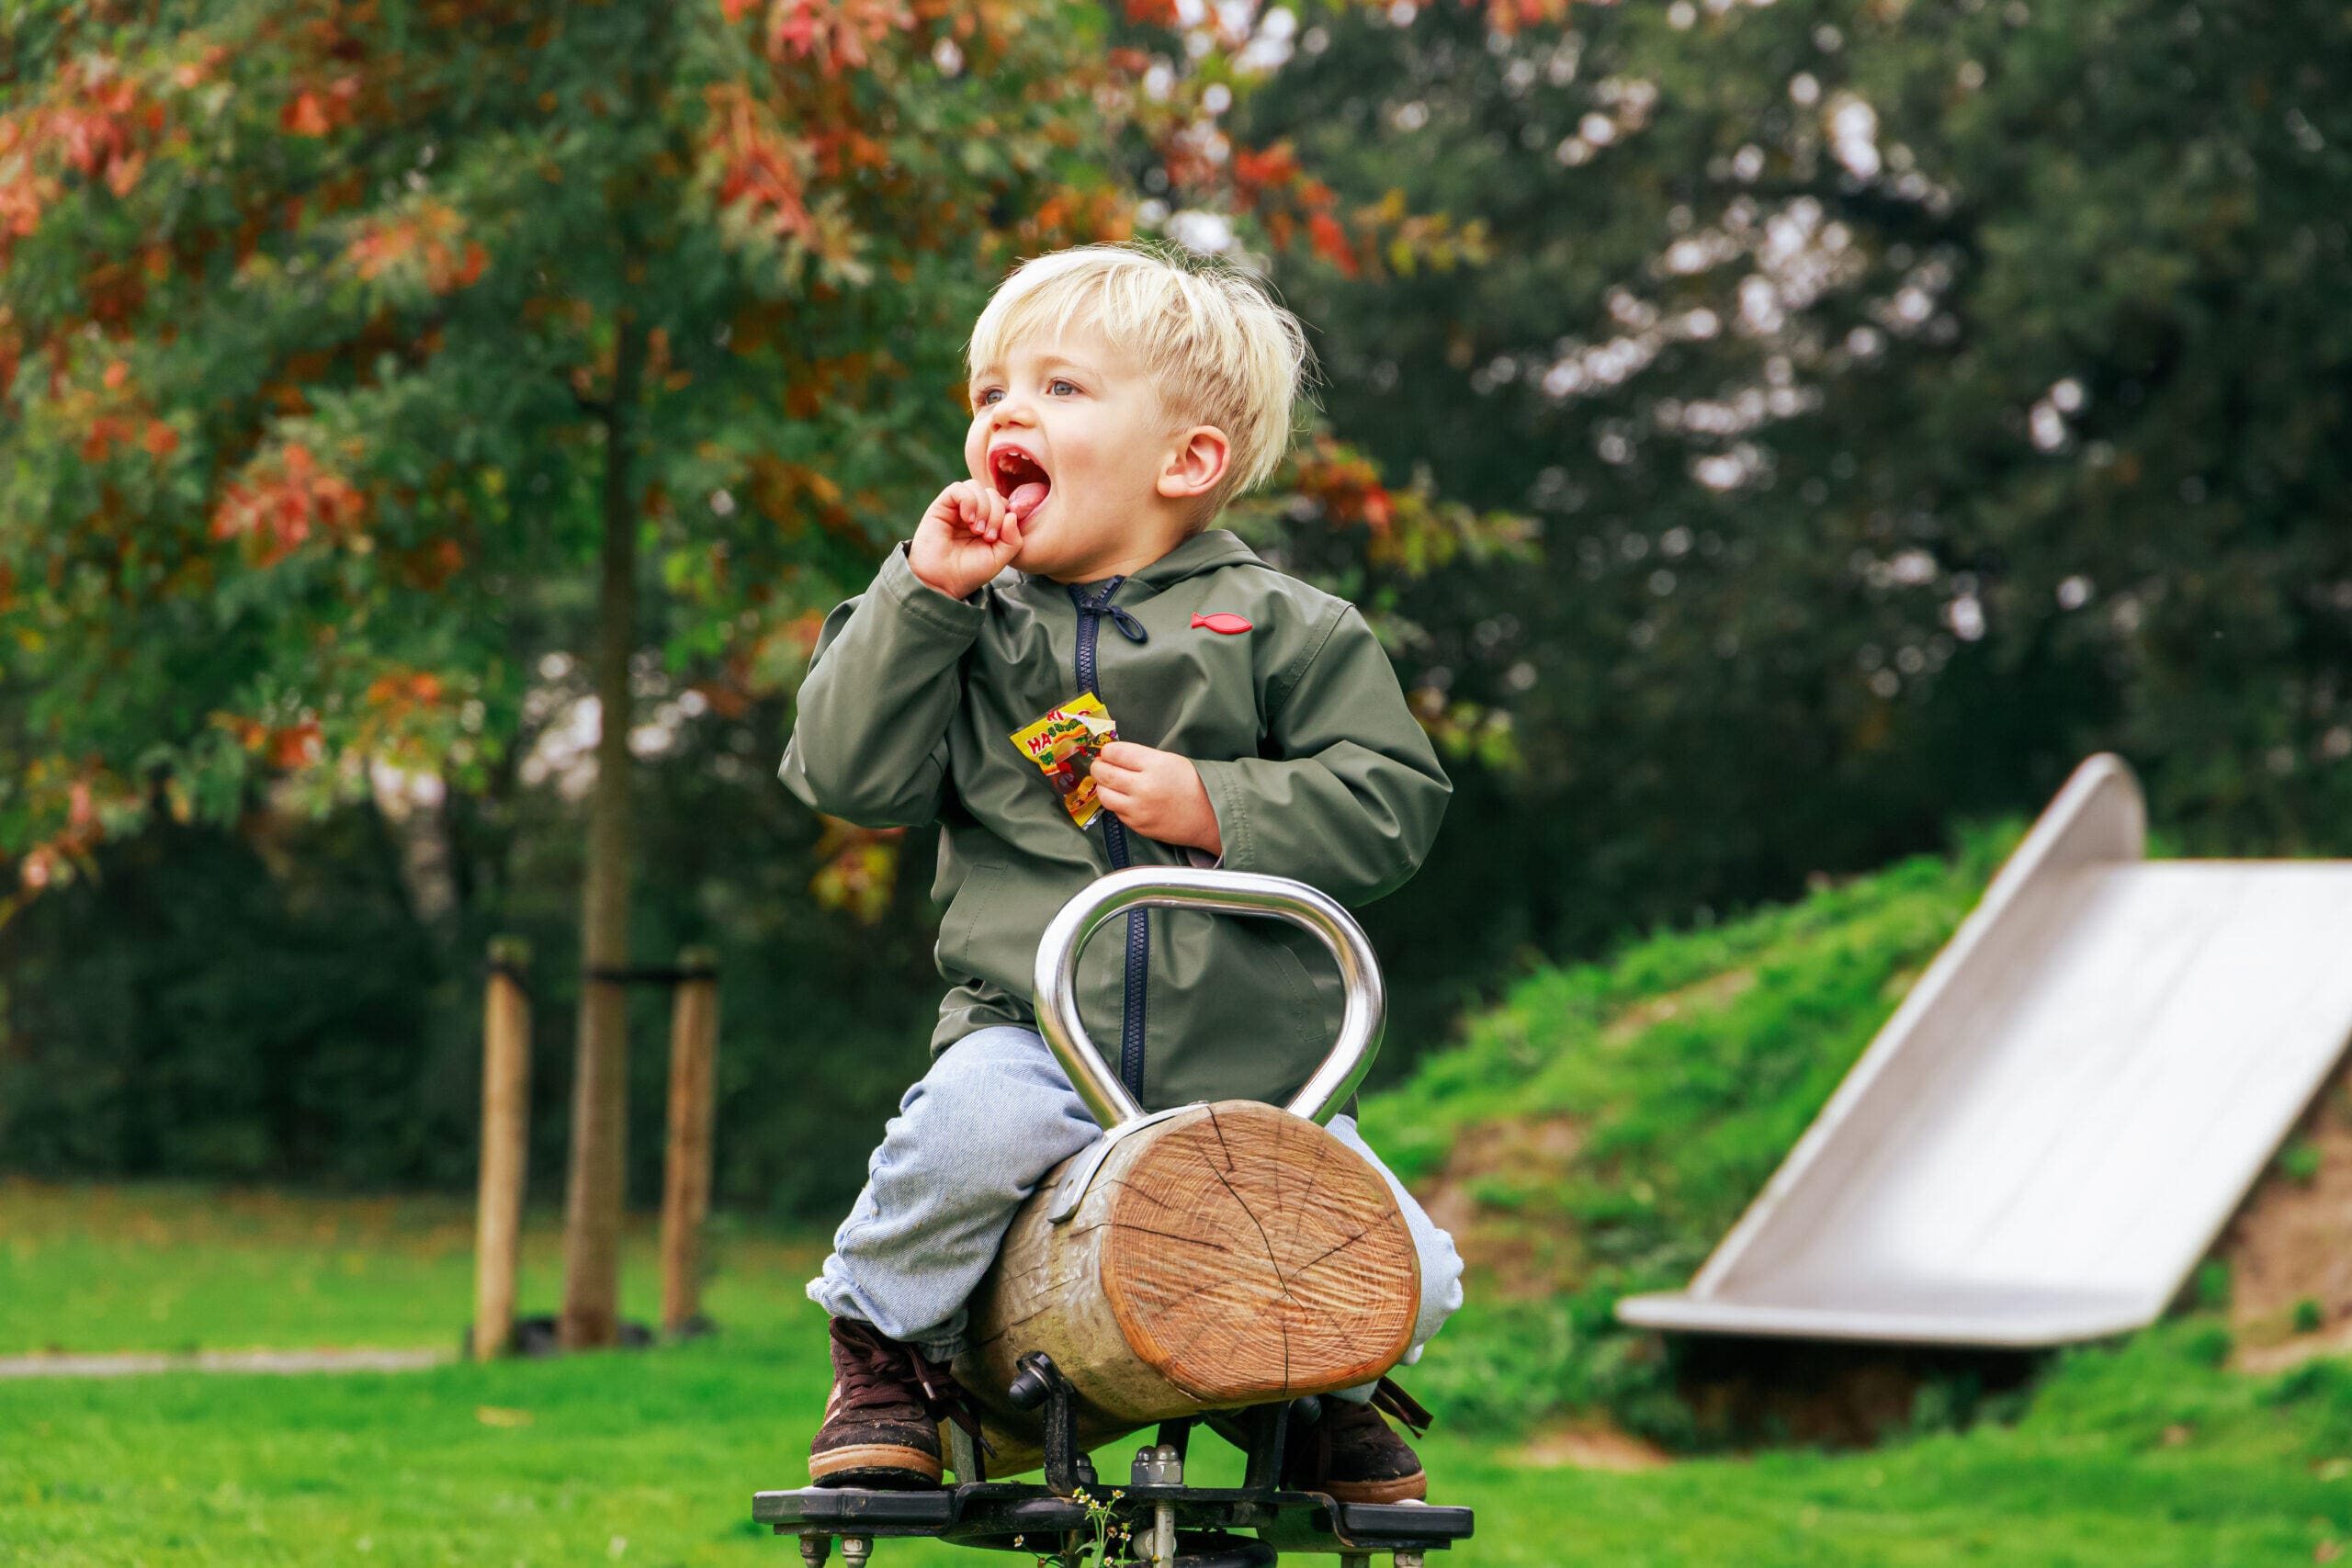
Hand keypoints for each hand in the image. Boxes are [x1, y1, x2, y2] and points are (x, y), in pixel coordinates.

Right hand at [908, 479, 1023, 600]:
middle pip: (992, 493)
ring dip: (982, 507)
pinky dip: (968, 501)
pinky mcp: (941, 506)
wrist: (943, 581)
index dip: (1005, 514)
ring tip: (977, 529)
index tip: (997, 538)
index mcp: (988, 522)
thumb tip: (1012, 515)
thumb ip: (1013, 539)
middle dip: (995, 513)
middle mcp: (973, 513)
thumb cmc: (969, 572)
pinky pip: (957, 489)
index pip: (1003, 502)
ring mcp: (957, 508)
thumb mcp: (1000, 558)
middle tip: (987, 536)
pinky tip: (967, 519)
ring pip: (976, 487)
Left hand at [1090, 741, 1221, 855]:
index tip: (1108, 753)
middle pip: (1104, 773)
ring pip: (1104, 794)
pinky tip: (1126, 798)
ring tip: (1111, 783)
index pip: (1115, 753)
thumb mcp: (1170, 760)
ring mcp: (1139, 809)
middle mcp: (1143, 787)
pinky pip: (1116, 811)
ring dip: (1103, 786)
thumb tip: (1113, 756)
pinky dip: (1116, 803)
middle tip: (1101, 766)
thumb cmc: (1192, 784)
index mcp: (1154, 765)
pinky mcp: (1138, 826)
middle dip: (1098, 767)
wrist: (1210, 816)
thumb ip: (1141, 758)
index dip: (1107, 751)